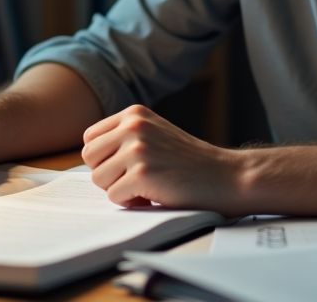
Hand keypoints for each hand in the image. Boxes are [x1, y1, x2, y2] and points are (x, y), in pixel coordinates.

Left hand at [82, 104, 240, 212]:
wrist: (228, 176)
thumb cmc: (191, 162)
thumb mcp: (156, 134)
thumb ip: (125, 136)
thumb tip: (89, 156)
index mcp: (134, 113)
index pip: (90, 138)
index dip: (105, 158)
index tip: (127, 166)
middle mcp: (133, 125)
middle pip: (89, 157)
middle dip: (107, 174)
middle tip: (135, 179)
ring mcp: (137, 148)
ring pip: (99, 179)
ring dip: (120, 189)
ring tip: (148, 186)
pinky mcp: (142, 174)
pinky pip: (114, 197)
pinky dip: (132, 203)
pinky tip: (155, 195)